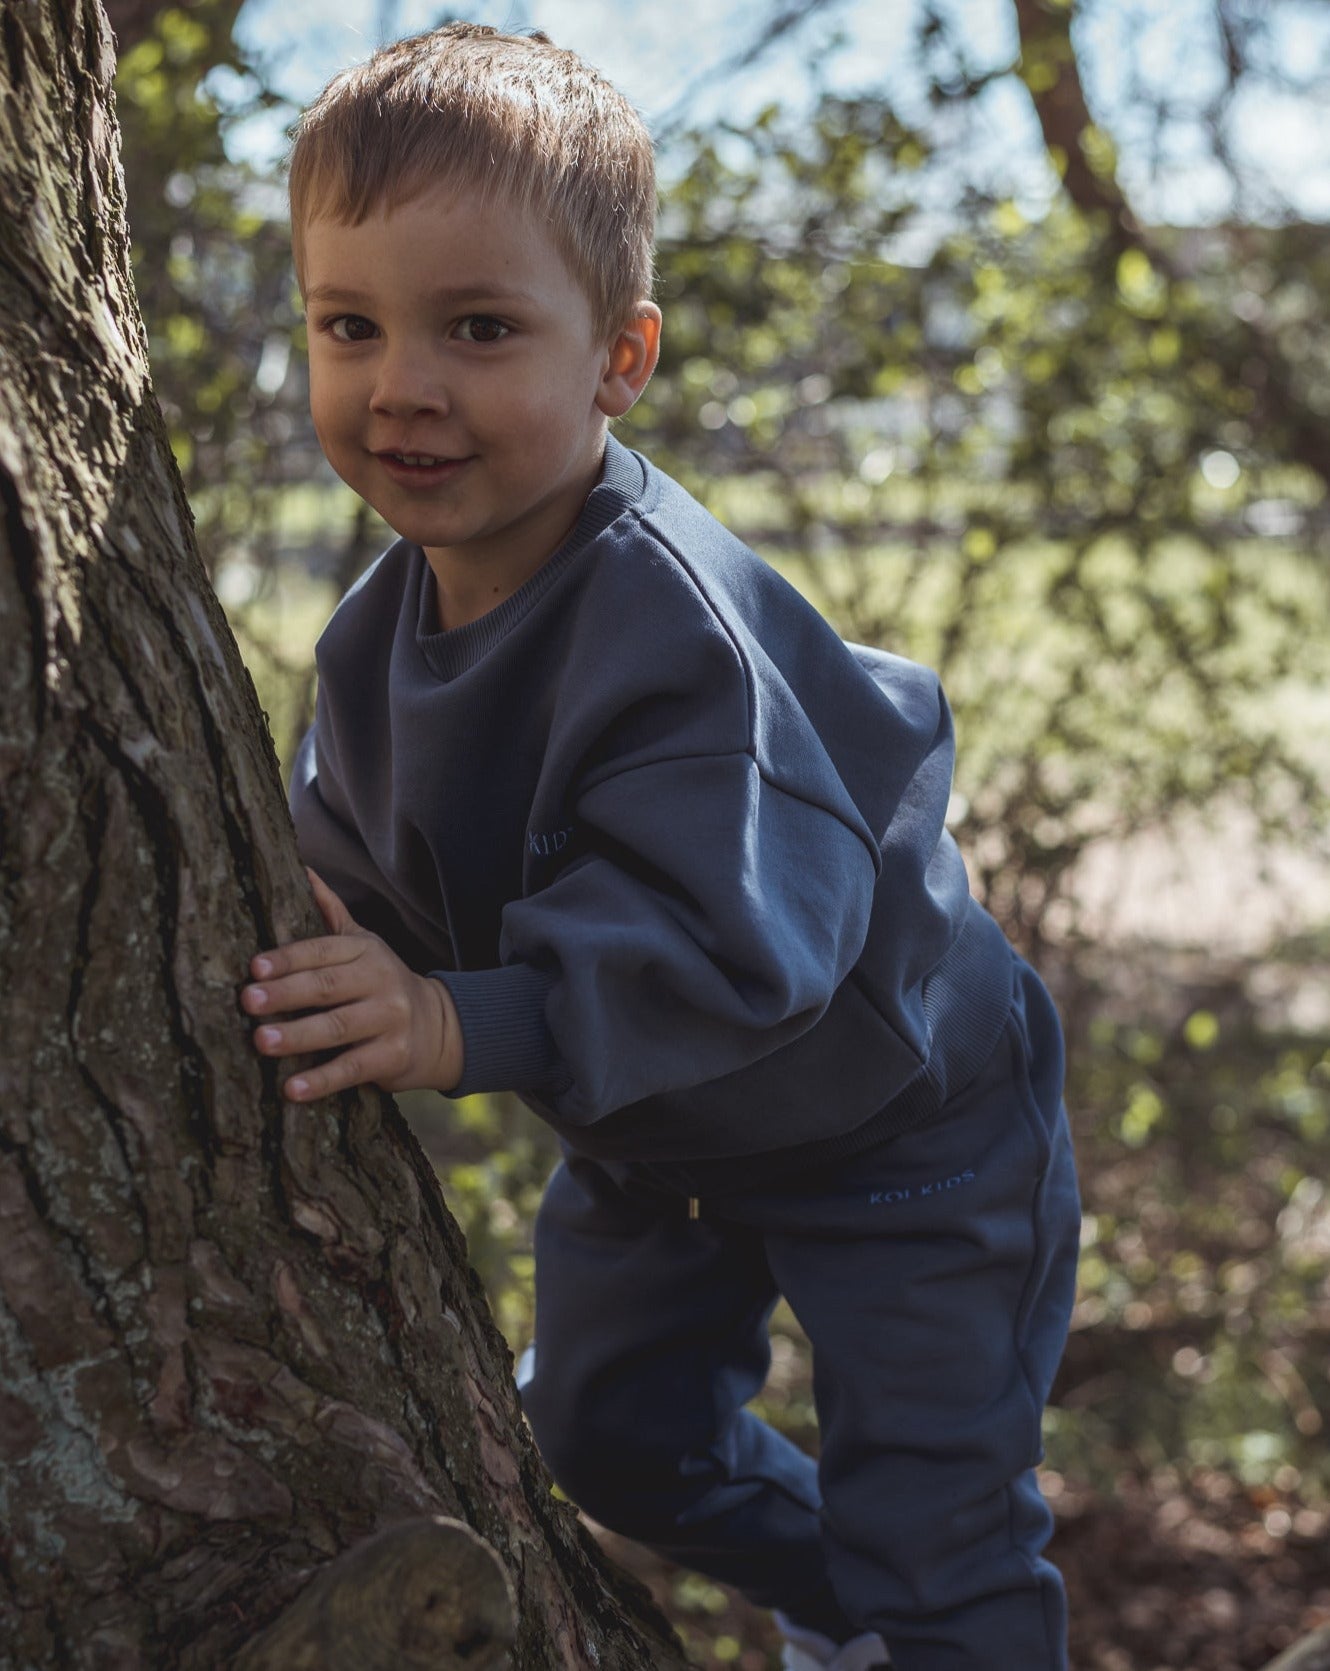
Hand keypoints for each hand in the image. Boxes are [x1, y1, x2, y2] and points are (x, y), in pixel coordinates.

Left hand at [242, 869, 463, 1101]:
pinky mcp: (394, 1057)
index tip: (254, 967)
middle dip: (287, 993)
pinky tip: (292, 1090)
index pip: (323, 951)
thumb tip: (301, 867)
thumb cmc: (382, 984)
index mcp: (366, 951)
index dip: (288, 958)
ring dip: (298, 1036)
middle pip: (327, 987)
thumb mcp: (363, 945)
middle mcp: (380, 981)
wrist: (440, 1028)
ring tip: (262, 1042)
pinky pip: (353, 1069)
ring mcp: (390, 1020)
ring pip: (339, 1027)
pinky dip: (322, 1080)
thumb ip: (331, 912)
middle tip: (248, 1001)